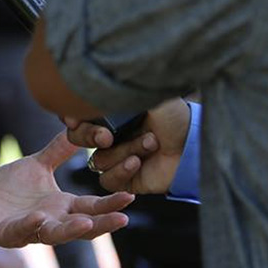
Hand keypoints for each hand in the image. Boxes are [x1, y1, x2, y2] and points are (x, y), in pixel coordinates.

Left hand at [0, 131, 131, 247]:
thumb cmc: (10, 187)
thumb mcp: (39, 165)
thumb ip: (60, 150)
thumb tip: (82, 127)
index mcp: (61, 205)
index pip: (91, 207)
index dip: (110, 203)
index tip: (131, 195)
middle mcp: (51, 220)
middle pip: (82, 225)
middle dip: (102, 223)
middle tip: (123, 218)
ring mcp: (30, 229)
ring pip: (55, 234)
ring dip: (71, 230)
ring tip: (87, 223)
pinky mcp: (7, 234)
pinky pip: (20, 232)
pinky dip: (30, 226)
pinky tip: (39, 217)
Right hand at [64, 98, 190, 193]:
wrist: (195, 145)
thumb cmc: (173, 117)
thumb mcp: (143, 96)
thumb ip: (114, 92)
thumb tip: (90, 87)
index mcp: (110, 112)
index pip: (78, 114)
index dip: (73, 116)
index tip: (76, 117)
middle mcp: (110, 134)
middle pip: (78, 137)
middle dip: (89, 136)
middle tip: (106, 135)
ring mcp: (117, 157)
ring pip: (98, 159)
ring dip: (123, 151)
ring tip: (150, 143)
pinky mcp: (126, 180)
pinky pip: (108, 179)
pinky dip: (121, 171)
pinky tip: (138, 162)